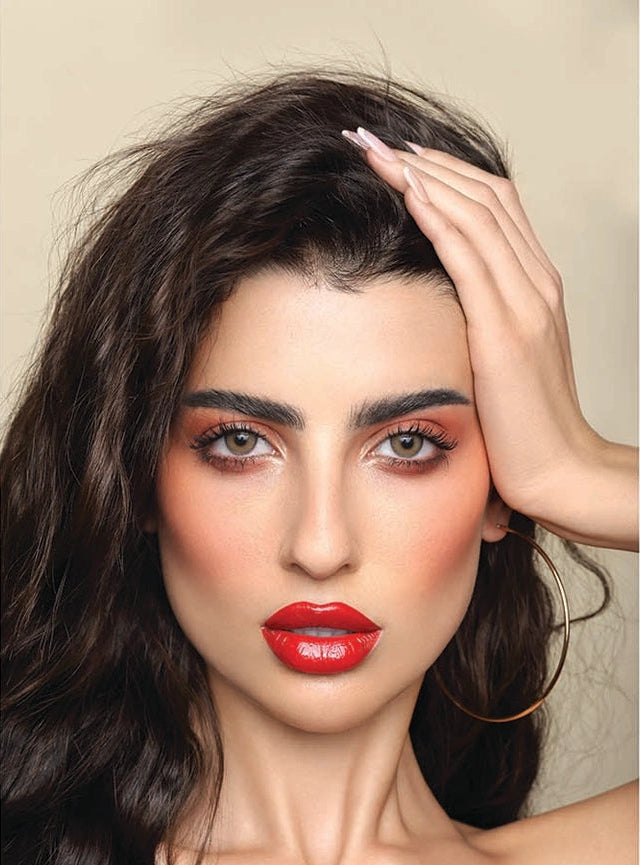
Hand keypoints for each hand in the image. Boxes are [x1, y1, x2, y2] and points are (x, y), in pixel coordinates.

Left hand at [347, 128, 637, 550]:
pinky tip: (406, 191)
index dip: (446, 173)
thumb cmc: (524, 427)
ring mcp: (526, 304)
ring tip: (376, 151)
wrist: (561, 472)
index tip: (398, 158)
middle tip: (374, 140)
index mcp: (536, 287)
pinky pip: (471, 257)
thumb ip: (479, 325)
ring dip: (423, 175)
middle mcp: (536, 283)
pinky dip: (439, 217)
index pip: (494, 205)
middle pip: (485, 195)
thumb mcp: (502, 363)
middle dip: (426, 161)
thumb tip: (434, 309)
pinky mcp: (505, 332)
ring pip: (478, 213)